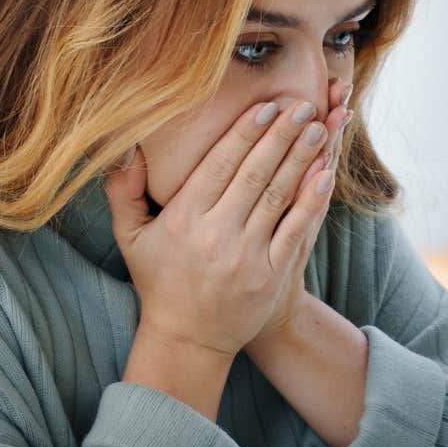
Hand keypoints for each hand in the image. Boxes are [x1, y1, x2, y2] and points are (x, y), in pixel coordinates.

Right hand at [105, 86, 337, 362]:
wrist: (188, 340)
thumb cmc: (160, 281)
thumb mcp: (131, 237)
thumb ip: (122, 191)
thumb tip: (125, 147)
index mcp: (184, 220)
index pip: (218, 166)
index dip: (244, 134)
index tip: (264, 107)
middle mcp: (216, 235)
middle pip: (254, 174)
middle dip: (280, 136)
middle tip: (300, 105)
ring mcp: (247, 257)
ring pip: (278, 196)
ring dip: (301, 159)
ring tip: (318, 128)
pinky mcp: (271, 276)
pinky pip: (296, 230)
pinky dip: (311, 201)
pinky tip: (324, 174)